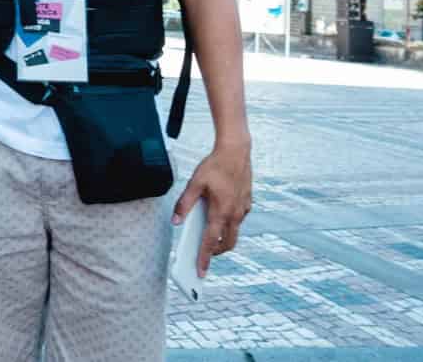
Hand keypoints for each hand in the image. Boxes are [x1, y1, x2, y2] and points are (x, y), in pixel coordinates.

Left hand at [172, 141, 252, 277]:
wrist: (236, 151)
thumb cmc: (215, 166)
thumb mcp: (194, 183)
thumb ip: (184, 204)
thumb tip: (175, 221)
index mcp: (220, 211)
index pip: (210, 242)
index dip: (204, 258)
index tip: (200, 272)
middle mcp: (235, 214)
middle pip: (226, 244)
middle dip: (215, 253)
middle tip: (202, 255)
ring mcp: (243, 209)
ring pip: (233, 233)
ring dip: (222, 239)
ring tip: (207, 236)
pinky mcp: (247, 203)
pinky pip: (238, 220)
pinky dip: (228, 224)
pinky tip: (217, 215)